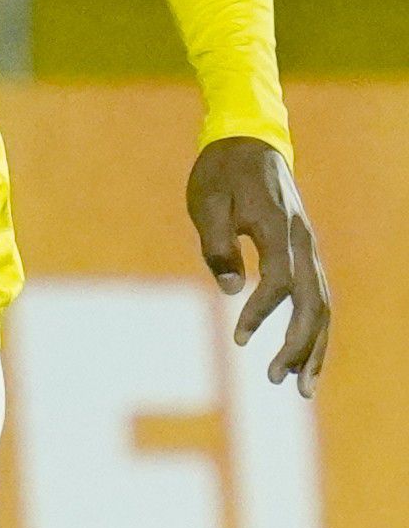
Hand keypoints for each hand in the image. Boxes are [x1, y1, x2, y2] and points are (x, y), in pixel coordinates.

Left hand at [190, 134, 328, 392]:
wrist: (247, 142)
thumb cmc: (219, 173)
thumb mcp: (206, 204)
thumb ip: (217, 246)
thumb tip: (231, 289)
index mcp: (278, 229)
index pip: (278, 281)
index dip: (261, 312)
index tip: (239, 339)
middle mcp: (302, 241)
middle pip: (313, 302)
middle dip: (300, 345)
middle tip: (278, 382)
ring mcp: (308, 247)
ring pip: (322, 304)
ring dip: (314, 346)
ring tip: (298, 385)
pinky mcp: (303, 252)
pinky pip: (316, 295)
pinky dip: (312, 328)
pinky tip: (302, 356)